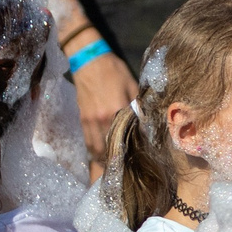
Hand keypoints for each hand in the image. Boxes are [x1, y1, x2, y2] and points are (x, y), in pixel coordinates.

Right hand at [72, 42, 142, 164]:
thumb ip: (139, 106)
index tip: (143, 160)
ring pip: (97, 150)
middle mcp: (101, 120)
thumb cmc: (114, 71)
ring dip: (106, 160)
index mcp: (116, 111)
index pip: (127, 137)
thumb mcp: (132, 84)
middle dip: (119, 161)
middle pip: (110, 149)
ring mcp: (89, 122)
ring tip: (116, 168)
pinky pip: (88, 143)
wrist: (88, 61)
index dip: (134, 150)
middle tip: (130, 171)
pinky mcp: (82, 120)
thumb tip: (149, 122)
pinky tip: (103, 158)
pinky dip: (96, 152)